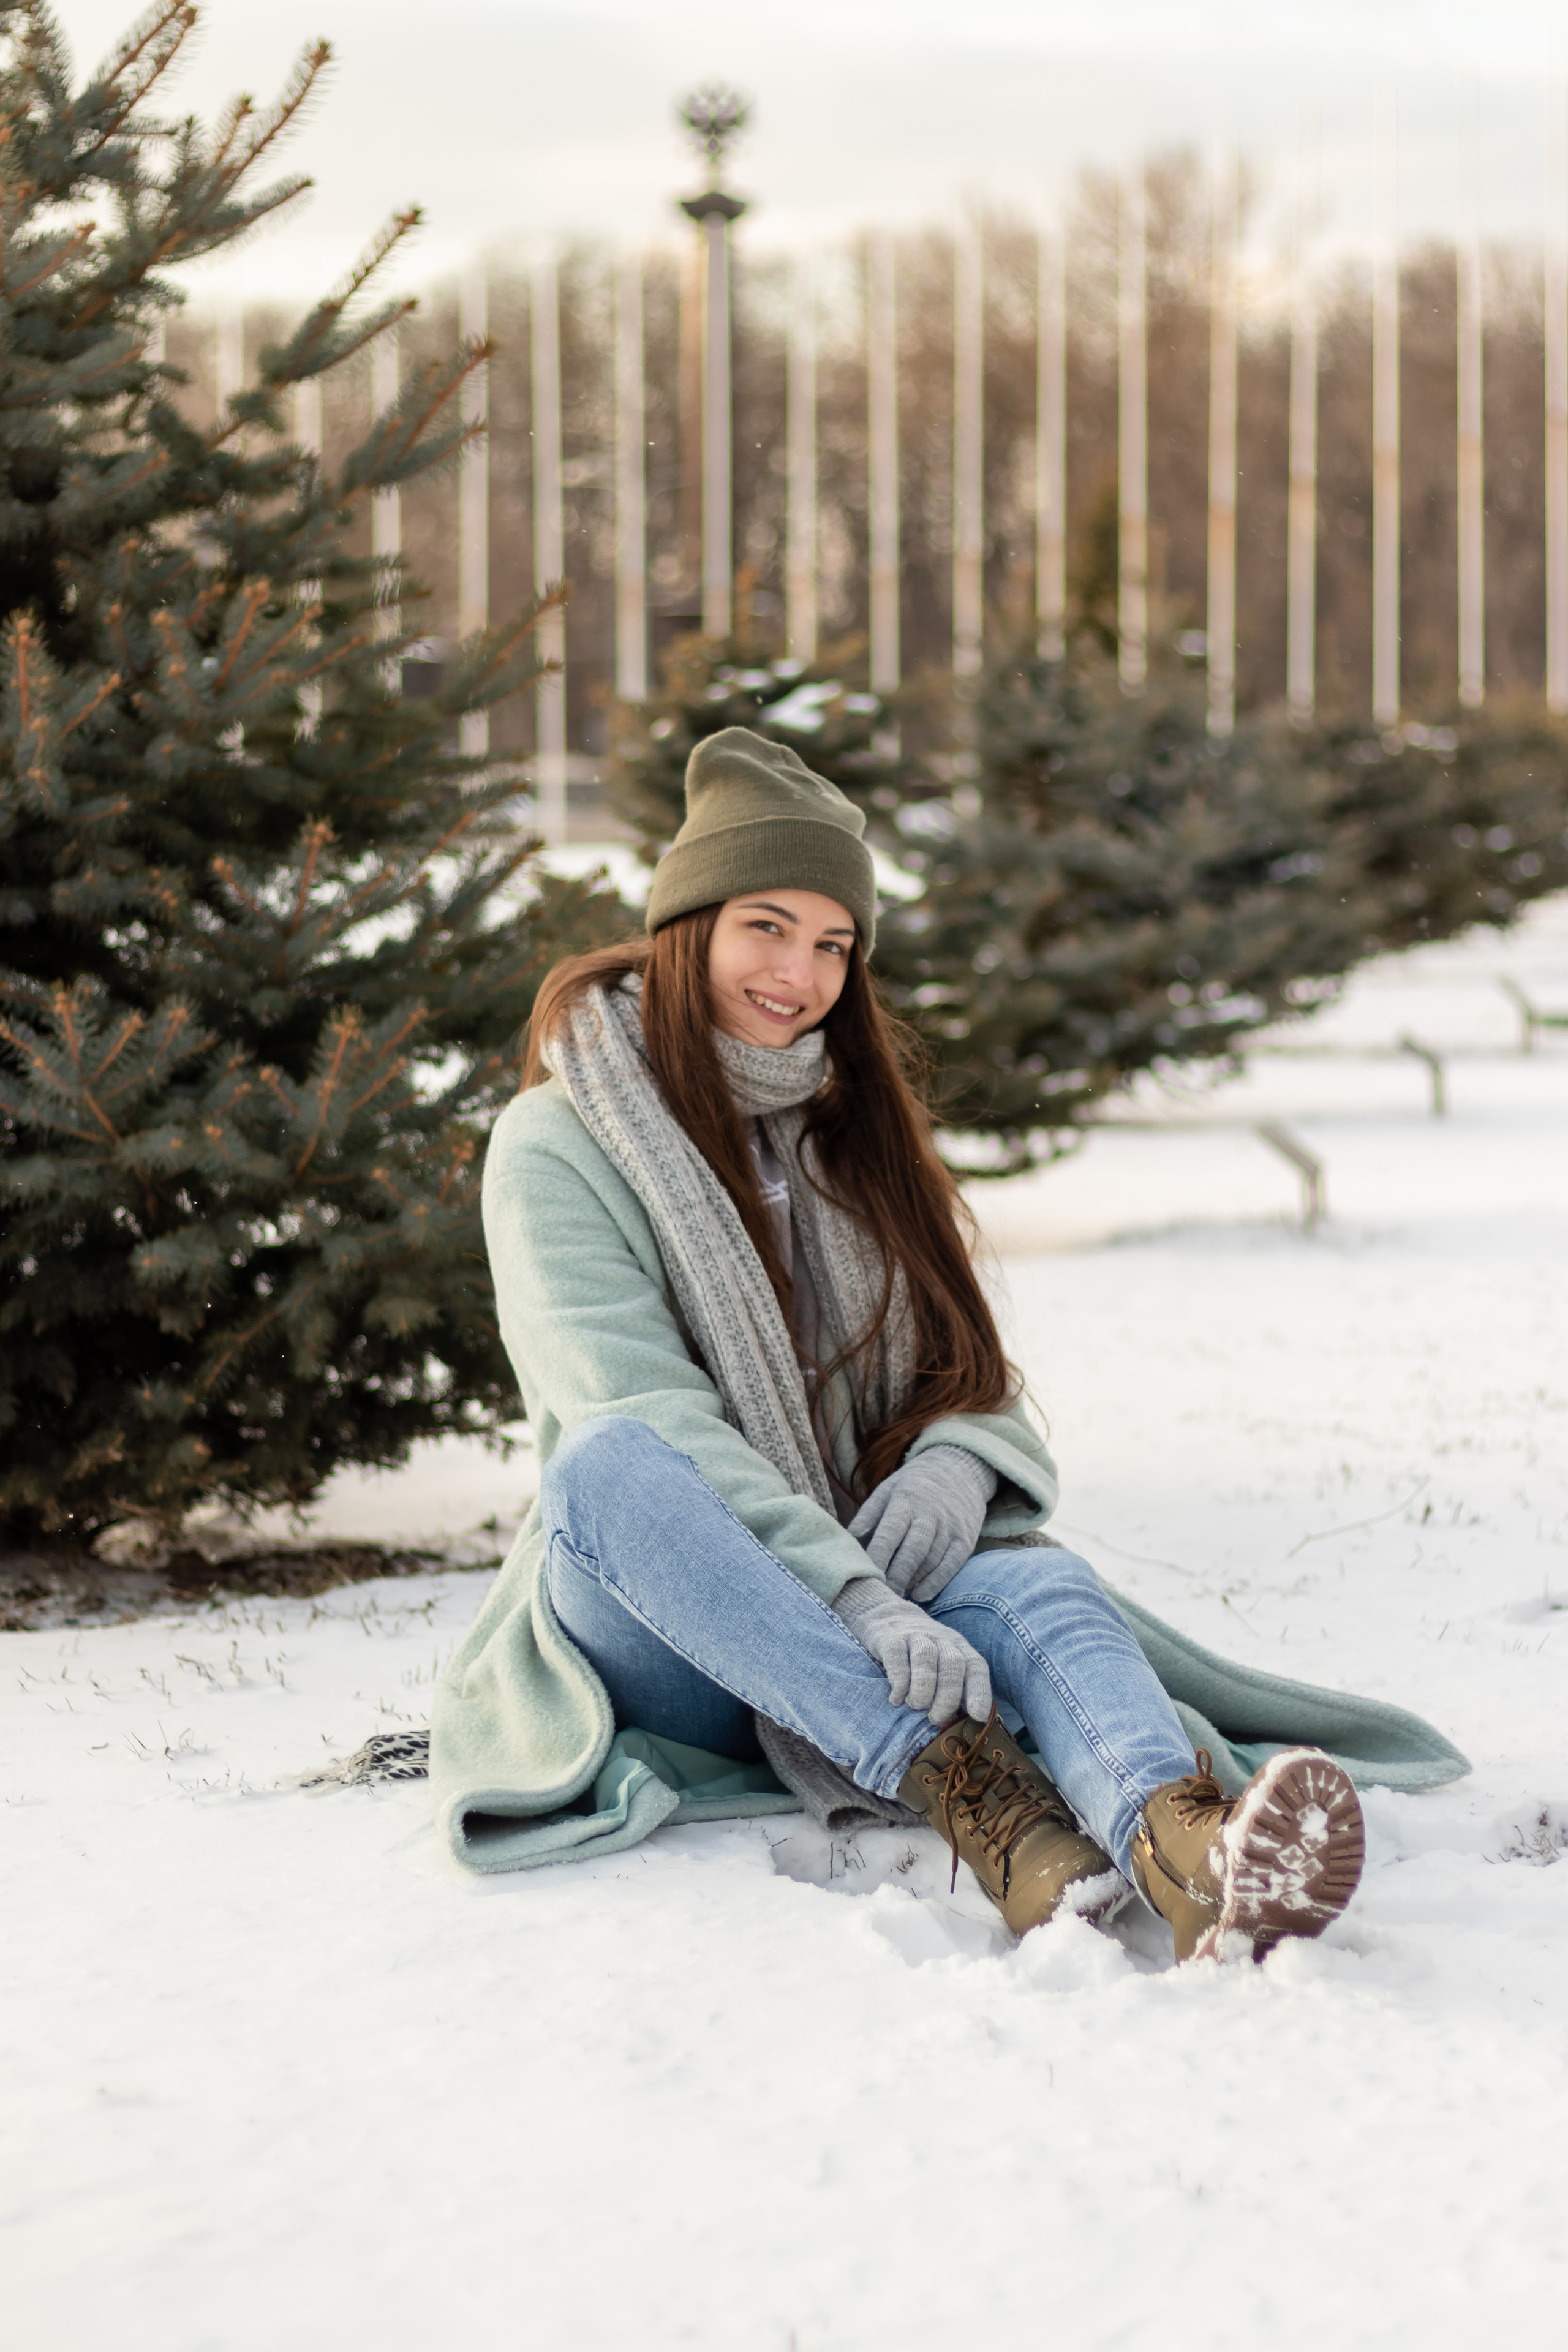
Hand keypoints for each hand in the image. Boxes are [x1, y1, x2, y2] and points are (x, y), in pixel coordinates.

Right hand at [832, 1575, 991, 1726]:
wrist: (887, 1617)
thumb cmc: (920, 1653)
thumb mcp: (942, 1662)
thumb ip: (954, 1687)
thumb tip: (964, 1725)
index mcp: (959, 1647)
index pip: (976, 1666)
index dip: (980, 1692)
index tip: (978, 1716)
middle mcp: (941, 1638)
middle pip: (953, 1664)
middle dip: (947, 1697)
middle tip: (936, 1718)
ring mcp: (916, 1635)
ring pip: (926, 1658)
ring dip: (922, 1690)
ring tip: (915, 1706)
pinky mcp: (891, 1638)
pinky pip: (897, 1658)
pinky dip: (899, 1682)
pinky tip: (896, 1699)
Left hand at [847, 1445, 996, 1605]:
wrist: (958, 1470)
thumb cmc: (912, 1488)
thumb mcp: (888, 1490)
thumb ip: (868, 1514)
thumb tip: (848, 1536)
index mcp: (905, 1501)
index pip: (890, 1532)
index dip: (878, 1556)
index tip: (864, 1576)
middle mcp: (930, 1514)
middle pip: (913, 1551)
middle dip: (896, 1576)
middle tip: (880, 1595)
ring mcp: (950, 1527)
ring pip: (931, 1560)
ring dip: (913, 1581)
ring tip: (894, 1596)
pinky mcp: (965, 1539)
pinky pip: (952, 1565)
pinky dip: (936, 1582)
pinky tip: (920, 1595)